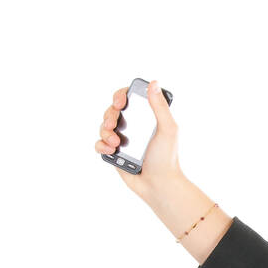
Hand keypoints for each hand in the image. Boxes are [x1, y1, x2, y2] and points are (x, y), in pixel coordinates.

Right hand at [95, 80, 185, 203]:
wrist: (158, 185)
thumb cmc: (167, 158)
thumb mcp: (168, 129)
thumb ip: (160, 107)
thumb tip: (154, 83)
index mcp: (145, 116)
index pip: (128, 97)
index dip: (120, 95)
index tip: (121, 102)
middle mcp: (132, 125)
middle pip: (112, 110)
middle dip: (109, 114)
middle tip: (113, 123)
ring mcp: (122, 139)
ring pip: (103, 126)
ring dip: (105, 132)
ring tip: (116, 143)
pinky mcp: (114, 153)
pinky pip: (99, 144)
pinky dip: (101, 145)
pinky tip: (111, 150)